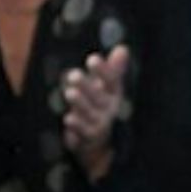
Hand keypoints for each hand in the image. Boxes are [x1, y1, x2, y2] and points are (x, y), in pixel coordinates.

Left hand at [60, 46, 132, 177]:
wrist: (100, 143)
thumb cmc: (101, 108)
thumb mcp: (107, 88)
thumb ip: (113, 69)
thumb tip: (122, 48)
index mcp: (114, 94)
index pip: (111, 81)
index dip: (103, 70)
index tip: (92, 59)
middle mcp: (109, 109)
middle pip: (98, 97)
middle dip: (87, 86)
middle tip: (73, 75)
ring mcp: (100, 124)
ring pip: (89, 113)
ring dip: (80, 103)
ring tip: (70, 93)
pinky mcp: (88, 138)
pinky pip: (83, 131)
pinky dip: (76, 126)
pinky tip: (68, 118)